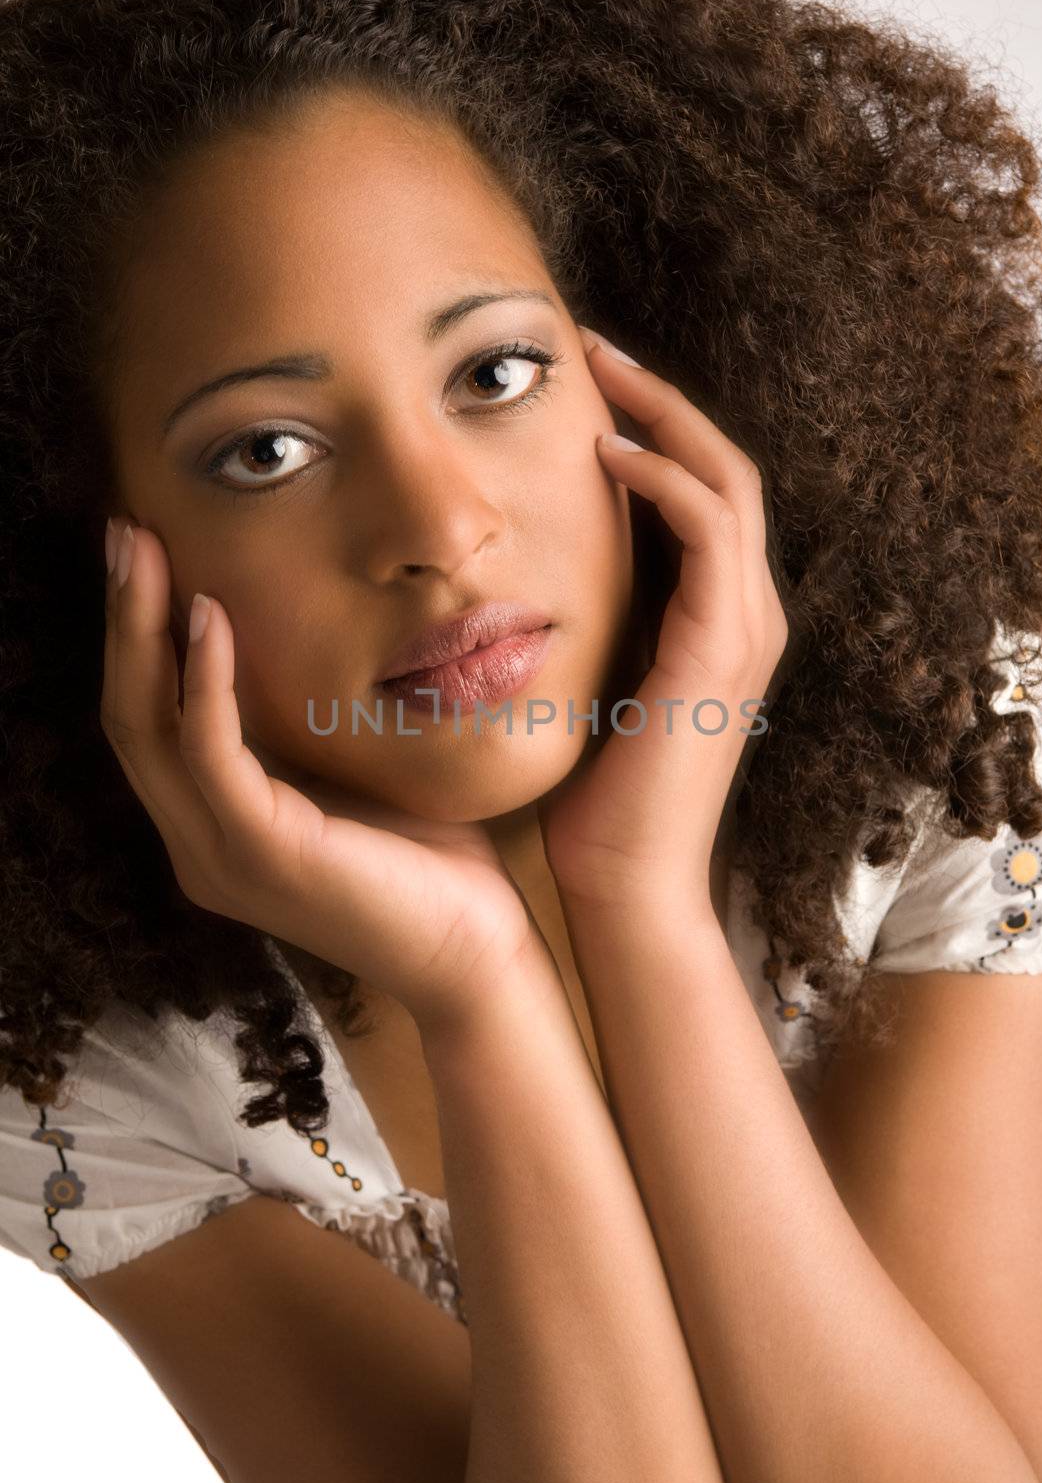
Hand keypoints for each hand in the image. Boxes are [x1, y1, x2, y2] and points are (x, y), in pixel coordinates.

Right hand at [100, 521, 558, 1036]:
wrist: (479, 953)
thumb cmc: (434, 859)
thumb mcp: (356, 770)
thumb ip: (315, 720)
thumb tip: (317, 627)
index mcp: (217, 825)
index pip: (150, 720)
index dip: (136, 635)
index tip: (144, 549)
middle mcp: (198, 844)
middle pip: (128, 715)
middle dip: (121, 617)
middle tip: (122, 529)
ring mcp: (219, 855)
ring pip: (147, 729)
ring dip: (141, 630)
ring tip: (142, 549)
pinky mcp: (260, 854)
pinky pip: (210, 752)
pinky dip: (204, 679)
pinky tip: (209, 614)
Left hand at [538, 328, 788, 913]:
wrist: (623, 883)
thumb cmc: (589, 799)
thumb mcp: (582, 686)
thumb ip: (580, 622)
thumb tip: (512, 573)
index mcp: (715, 621)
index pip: (700, 496)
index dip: (652, 431)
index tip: (580, 388)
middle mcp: (744, 613)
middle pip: (723, 467)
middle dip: (659, 400)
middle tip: (589, 347)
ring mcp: (743, 626)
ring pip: (726, 479)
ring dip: (663, 414)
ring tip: (596, 369)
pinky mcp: (723, 642)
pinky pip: (709, 526)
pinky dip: (663, 477)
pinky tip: (605, 450)